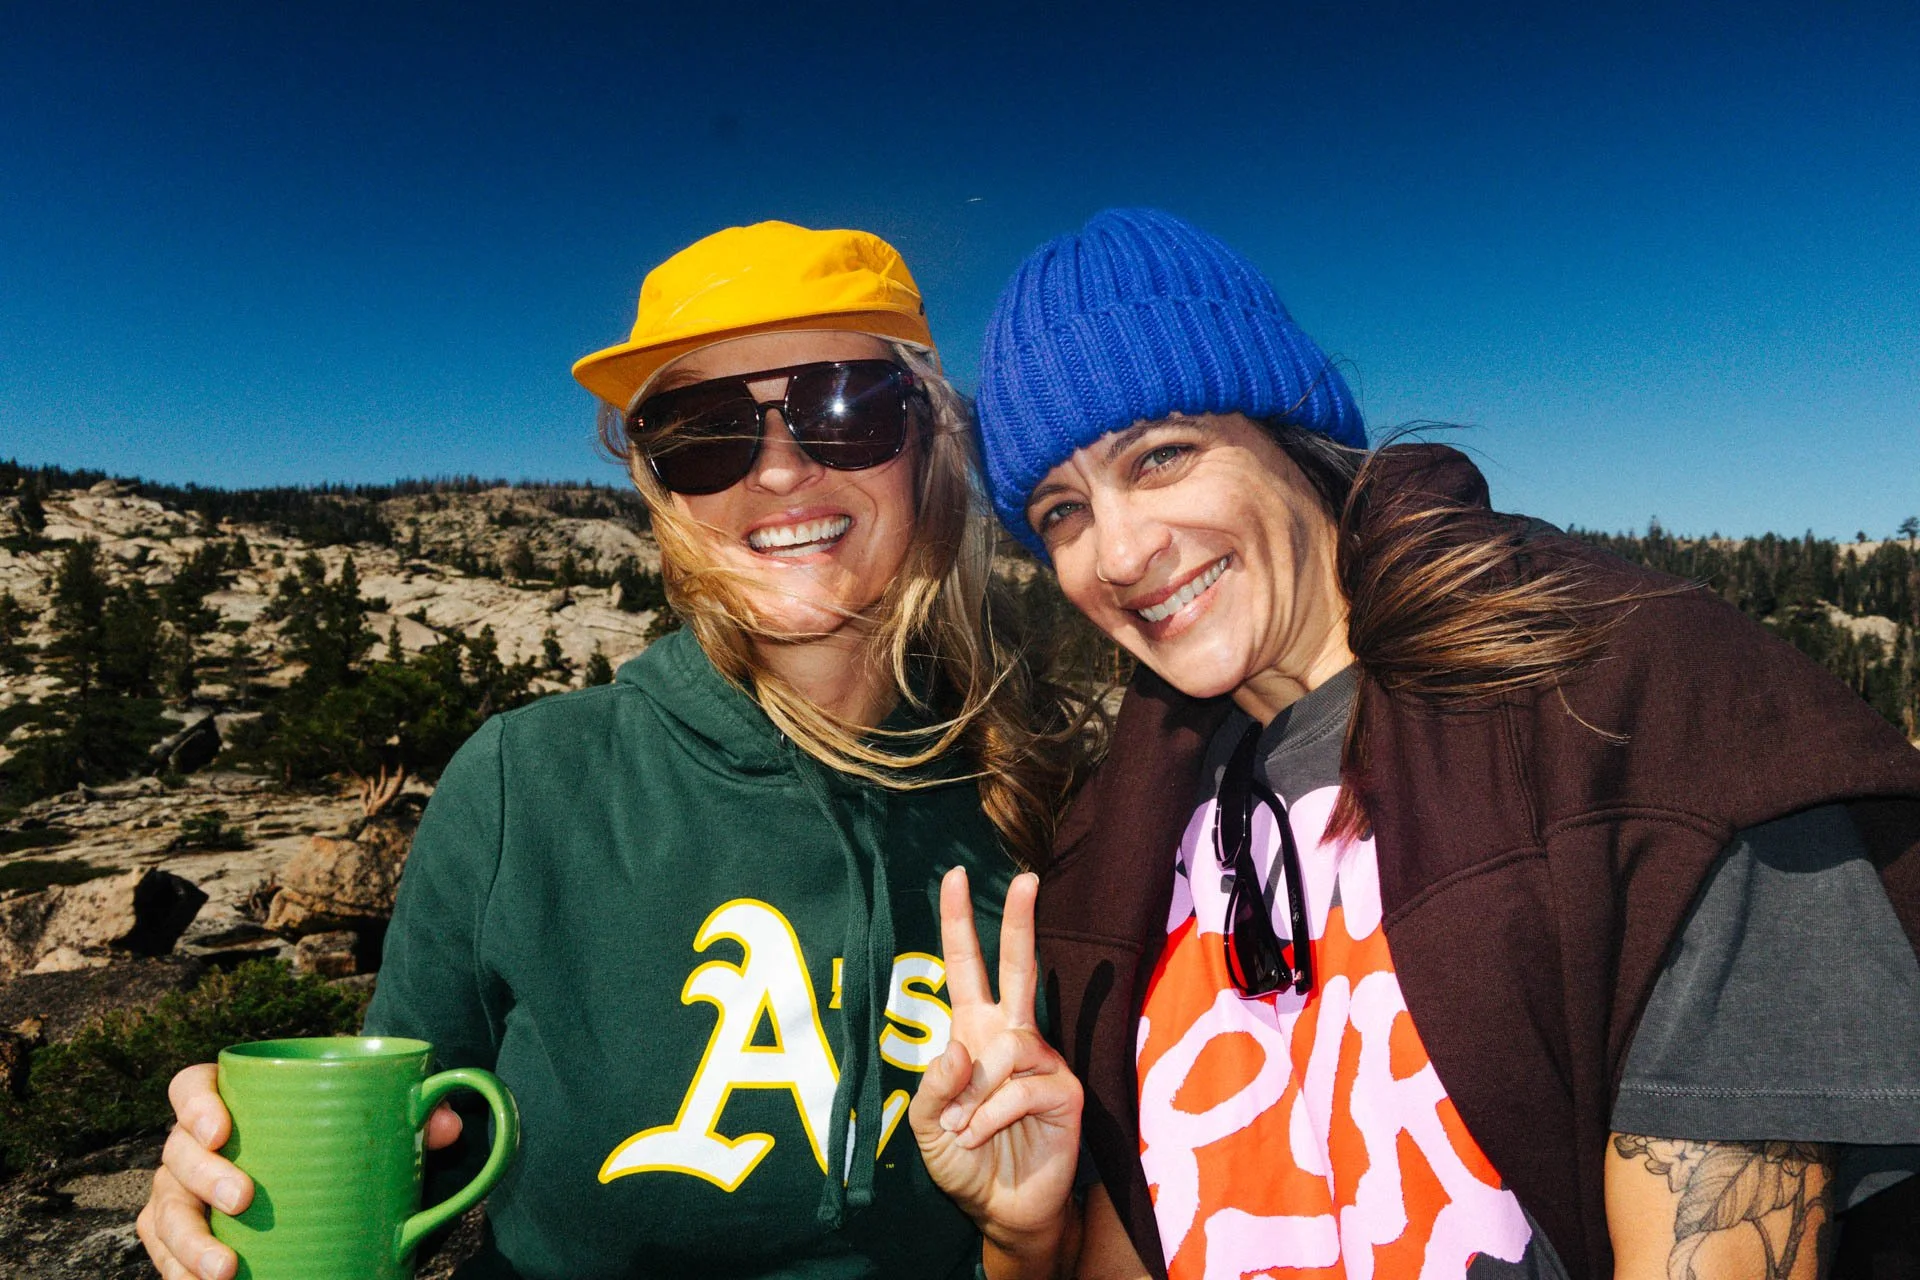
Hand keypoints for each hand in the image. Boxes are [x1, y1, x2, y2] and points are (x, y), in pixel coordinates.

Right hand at [137, 1061, 464, 1279]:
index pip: (192, 1085)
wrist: (331, 1187)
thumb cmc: (345, 1140)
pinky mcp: (185, 1236)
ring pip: (164, 1213)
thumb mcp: (377, 1124)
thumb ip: (414, 1117)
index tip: (221, 1128)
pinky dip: (180, 1274)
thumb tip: (444, 1127)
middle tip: (243, 1199)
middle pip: (178, 1153)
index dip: (195, 1102)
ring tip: (224, 1270)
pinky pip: (166, 1254)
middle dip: (203, 1177)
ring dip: (187, 1244)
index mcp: (234, 1101)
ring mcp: (184, 1193)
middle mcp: (197, 1146)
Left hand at [910, 868, 1081, 1267]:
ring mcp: (1042, 1061)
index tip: (956, 876)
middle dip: (1021, 922)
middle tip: (1028, 878)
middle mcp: (1011, 1036)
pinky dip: (988, 1118)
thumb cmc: (962, 1159)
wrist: (999, 1209)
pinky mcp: (1063, 1092)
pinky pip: (1015, 1091)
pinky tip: (982, 1138)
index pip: (967, 967)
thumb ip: (932, 1086)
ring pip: (1001, 1052)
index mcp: (974, 1031)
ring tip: (964, 1129)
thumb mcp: (924, 1125)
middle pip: (1018, 968)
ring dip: (971, 1098)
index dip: (958, 923)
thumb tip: (961, 1047)